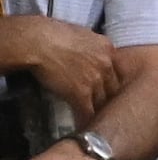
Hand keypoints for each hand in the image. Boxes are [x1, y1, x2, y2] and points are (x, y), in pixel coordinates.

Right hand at [0, 16, 117, 118]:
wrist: (37, 41)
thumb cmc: (52, 32)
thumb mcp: (81, 33)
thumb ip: (92, 45)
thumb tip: (90, 50)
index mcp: (107, 48)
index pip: (117, 70)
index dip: (112, 81)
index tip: (109, 87)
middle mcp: (106, 64)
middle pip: (114, 87)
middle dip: (109, 97)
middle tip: (106, 106)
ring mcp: (95, 80)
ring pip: (103, 101)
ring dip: (99, 111)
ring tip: (99, 120)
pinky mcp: (81, 93)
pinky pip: (88, 111)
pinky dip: (86, 119)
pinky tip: (85, 126)